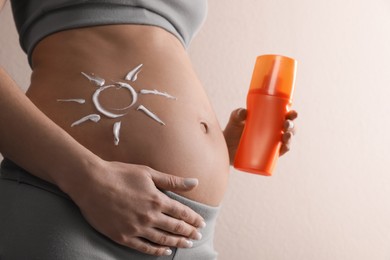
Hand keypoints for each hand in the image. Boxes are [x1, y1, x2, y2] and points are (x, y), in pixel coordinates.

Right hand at [69, 160, 204, 255]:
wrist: (91, 183)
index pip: (182, 213)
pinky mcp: (122, 237)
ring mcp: (136, 228)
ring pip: (162, 239)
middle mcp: (149, 216)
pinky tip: (165, 251)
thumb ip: (172, 181)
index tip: (201, 223)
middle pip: (175, 228)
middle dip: (189, 233)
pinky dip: (157, 251)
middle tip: (198, 236)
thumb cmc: (120, 174)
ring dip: (177, 243)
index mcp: (157, 200)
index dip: (194, 219)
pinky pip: (144, 248)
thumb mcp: (148, 173)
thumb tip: (195, 182)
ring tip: (187, 244)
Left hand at [223, 108, 297, 163]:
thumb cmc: (232, 130)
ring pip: (286, 140)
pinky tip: (285, 147)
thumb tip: (244, 112)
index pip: (284, 116)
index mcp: (269, 121)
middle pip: (288, 128)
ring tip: (285, 135)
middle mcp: (273, 132)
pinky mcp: (267, 155)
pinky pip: (279, 153)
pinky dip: (284, 150)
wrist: (225, 147)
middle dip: (291, 126)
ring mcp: (270, 144)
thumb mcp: (235, 119)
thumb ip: (238, 114)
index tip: (292, 112)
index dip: (292, 115)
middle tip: (286, 124)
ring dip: (290, 138)